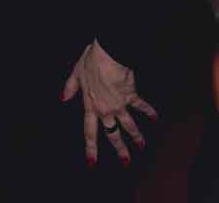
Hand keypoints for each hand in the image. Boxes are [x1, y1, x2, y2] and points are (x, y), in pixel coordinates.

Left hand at [61, 39, 155, 166]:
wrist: (110, 55)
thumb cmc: (91, 61)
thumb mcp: (76, 73)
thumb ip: (70, 88)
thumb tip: (63, 98)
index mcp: (91, 106)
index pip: (90, 132)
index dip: (91, 148)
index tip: (92, 162)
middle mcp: (106, 109)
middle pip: (112, 134)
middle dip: (120, 149)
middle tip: (126, 162)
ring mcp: (119, 104)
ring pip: (129, 125)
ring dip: (137, 136)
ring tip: (142, 145)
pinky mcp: (131, 95)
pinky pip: (140, 105)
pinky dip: (148, 111)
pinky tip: (155, 117)